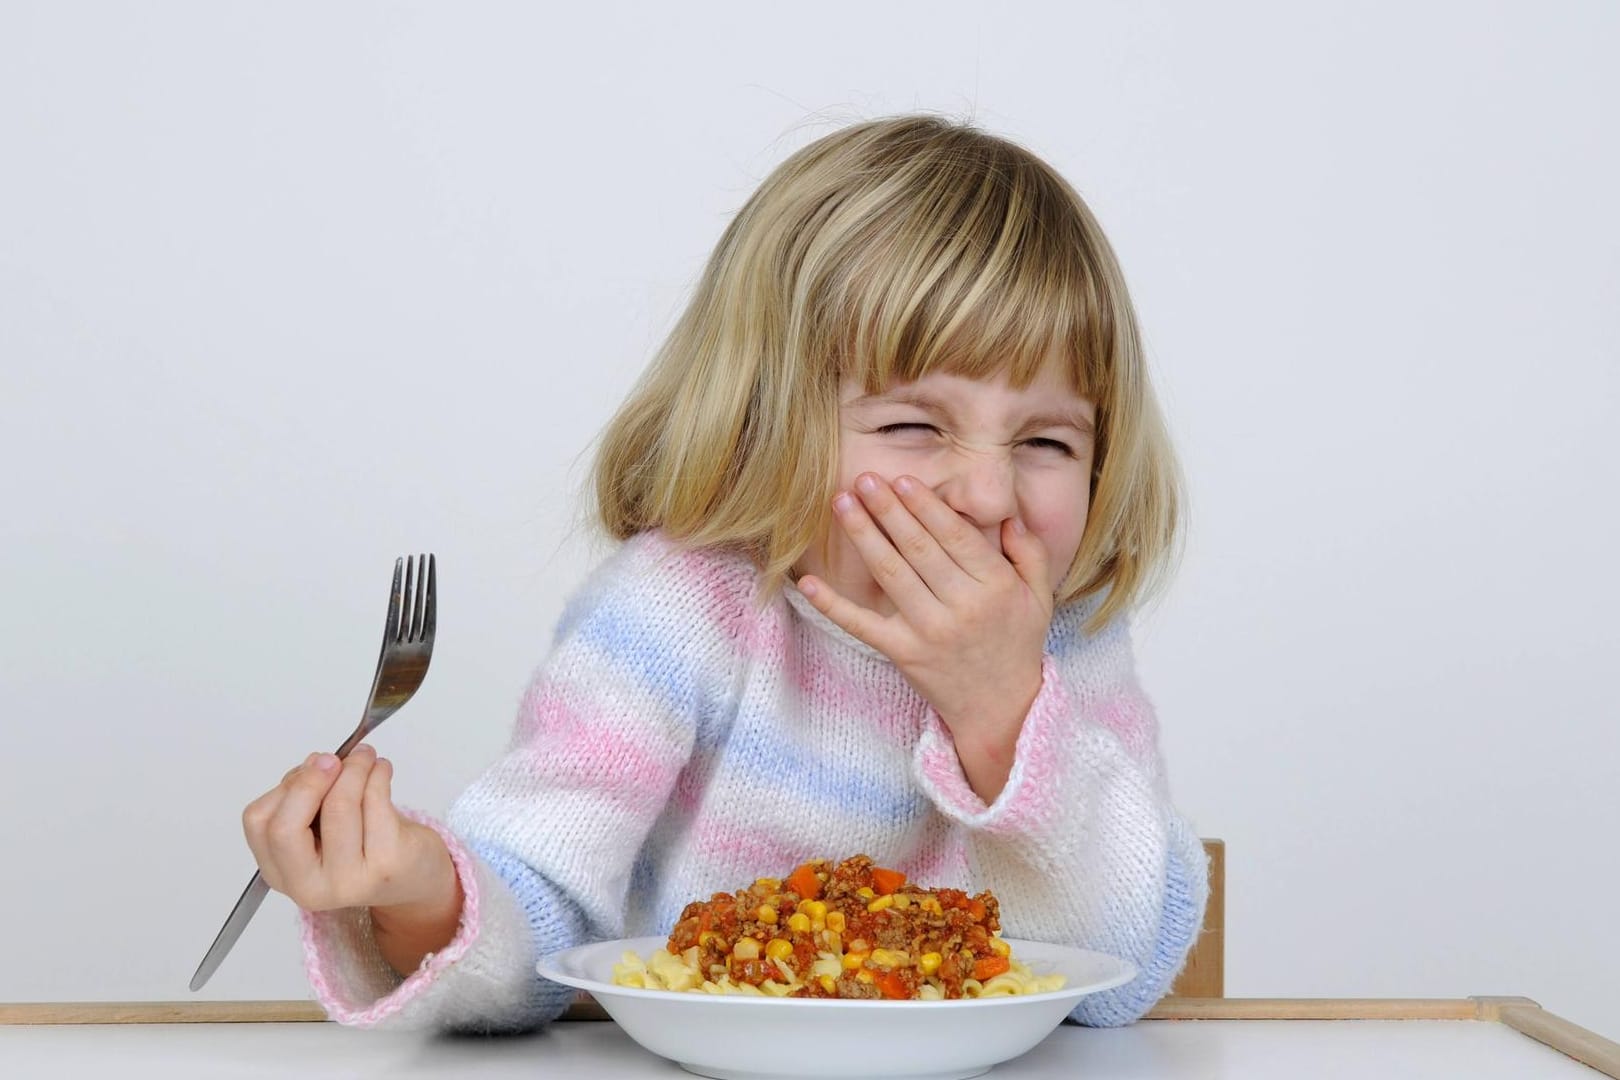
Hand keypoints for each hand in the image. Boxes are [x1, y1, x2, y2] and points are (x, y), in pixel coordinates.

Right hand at [242, 745, 452, 915]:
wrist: (413, 879)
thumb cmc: (362, 846)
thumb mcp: (320, 829)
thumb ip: (306, 800)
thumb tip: (316, 763)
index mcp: (281, 875)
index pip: (260, 823)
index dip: (285, 786)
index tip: (312, 765)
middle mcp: (308, 887)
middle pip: (286, 825)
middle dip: (310, 780)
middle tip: (333, 759)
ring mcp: (348, 881)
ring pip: (338, 806)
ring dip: (353, 768)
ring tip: (365, 757)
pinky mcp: (387, 864)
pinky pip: (375, 802)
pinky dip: (378, 774)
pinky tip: (382, 769)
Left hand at [796, 473, 1051, 794]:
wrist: (1002, 709)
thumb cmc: (1017, 644)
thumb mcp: (1038, 597)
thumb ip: (1029, 552)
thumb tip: (1008, 516)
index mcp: (994, 586)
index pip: (954, 536)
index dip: (925, 506)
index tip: (901, 479)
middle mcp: (962, 606)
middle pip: (917, 547)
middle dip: (888, 509)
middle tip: (864, 478)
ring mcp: (929, 631)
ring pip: (890, 574)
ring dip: (863, 535)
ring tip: (842, 503)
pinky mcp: (903, 654)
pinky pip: (863, 625)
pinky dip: (834, 604)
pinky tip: (810, 581)